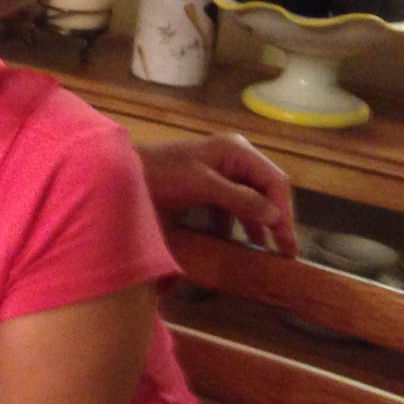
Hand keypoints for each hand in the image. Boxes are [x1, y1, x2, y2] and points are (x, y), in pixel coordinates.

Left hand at [138, 134, 297, 255]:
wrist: (116, 173)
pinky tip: (233, 242)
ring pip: (248, 200)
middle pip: (265, 190)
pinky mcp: (203, 185)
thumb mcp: (201, 185)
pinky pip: (227, 206)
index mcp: (236, 151)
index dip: (285, 212)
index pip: (275, 181)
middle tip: (284, 252)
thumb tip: (274, 216)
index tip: (287, 242)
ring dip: (256, 224)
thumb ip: (238, 199)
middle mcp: (232, 157)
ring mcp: (218, 171)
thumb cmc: (159, 174)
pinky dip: (232, 223)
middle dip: (275, 220)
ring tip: (264, 251)